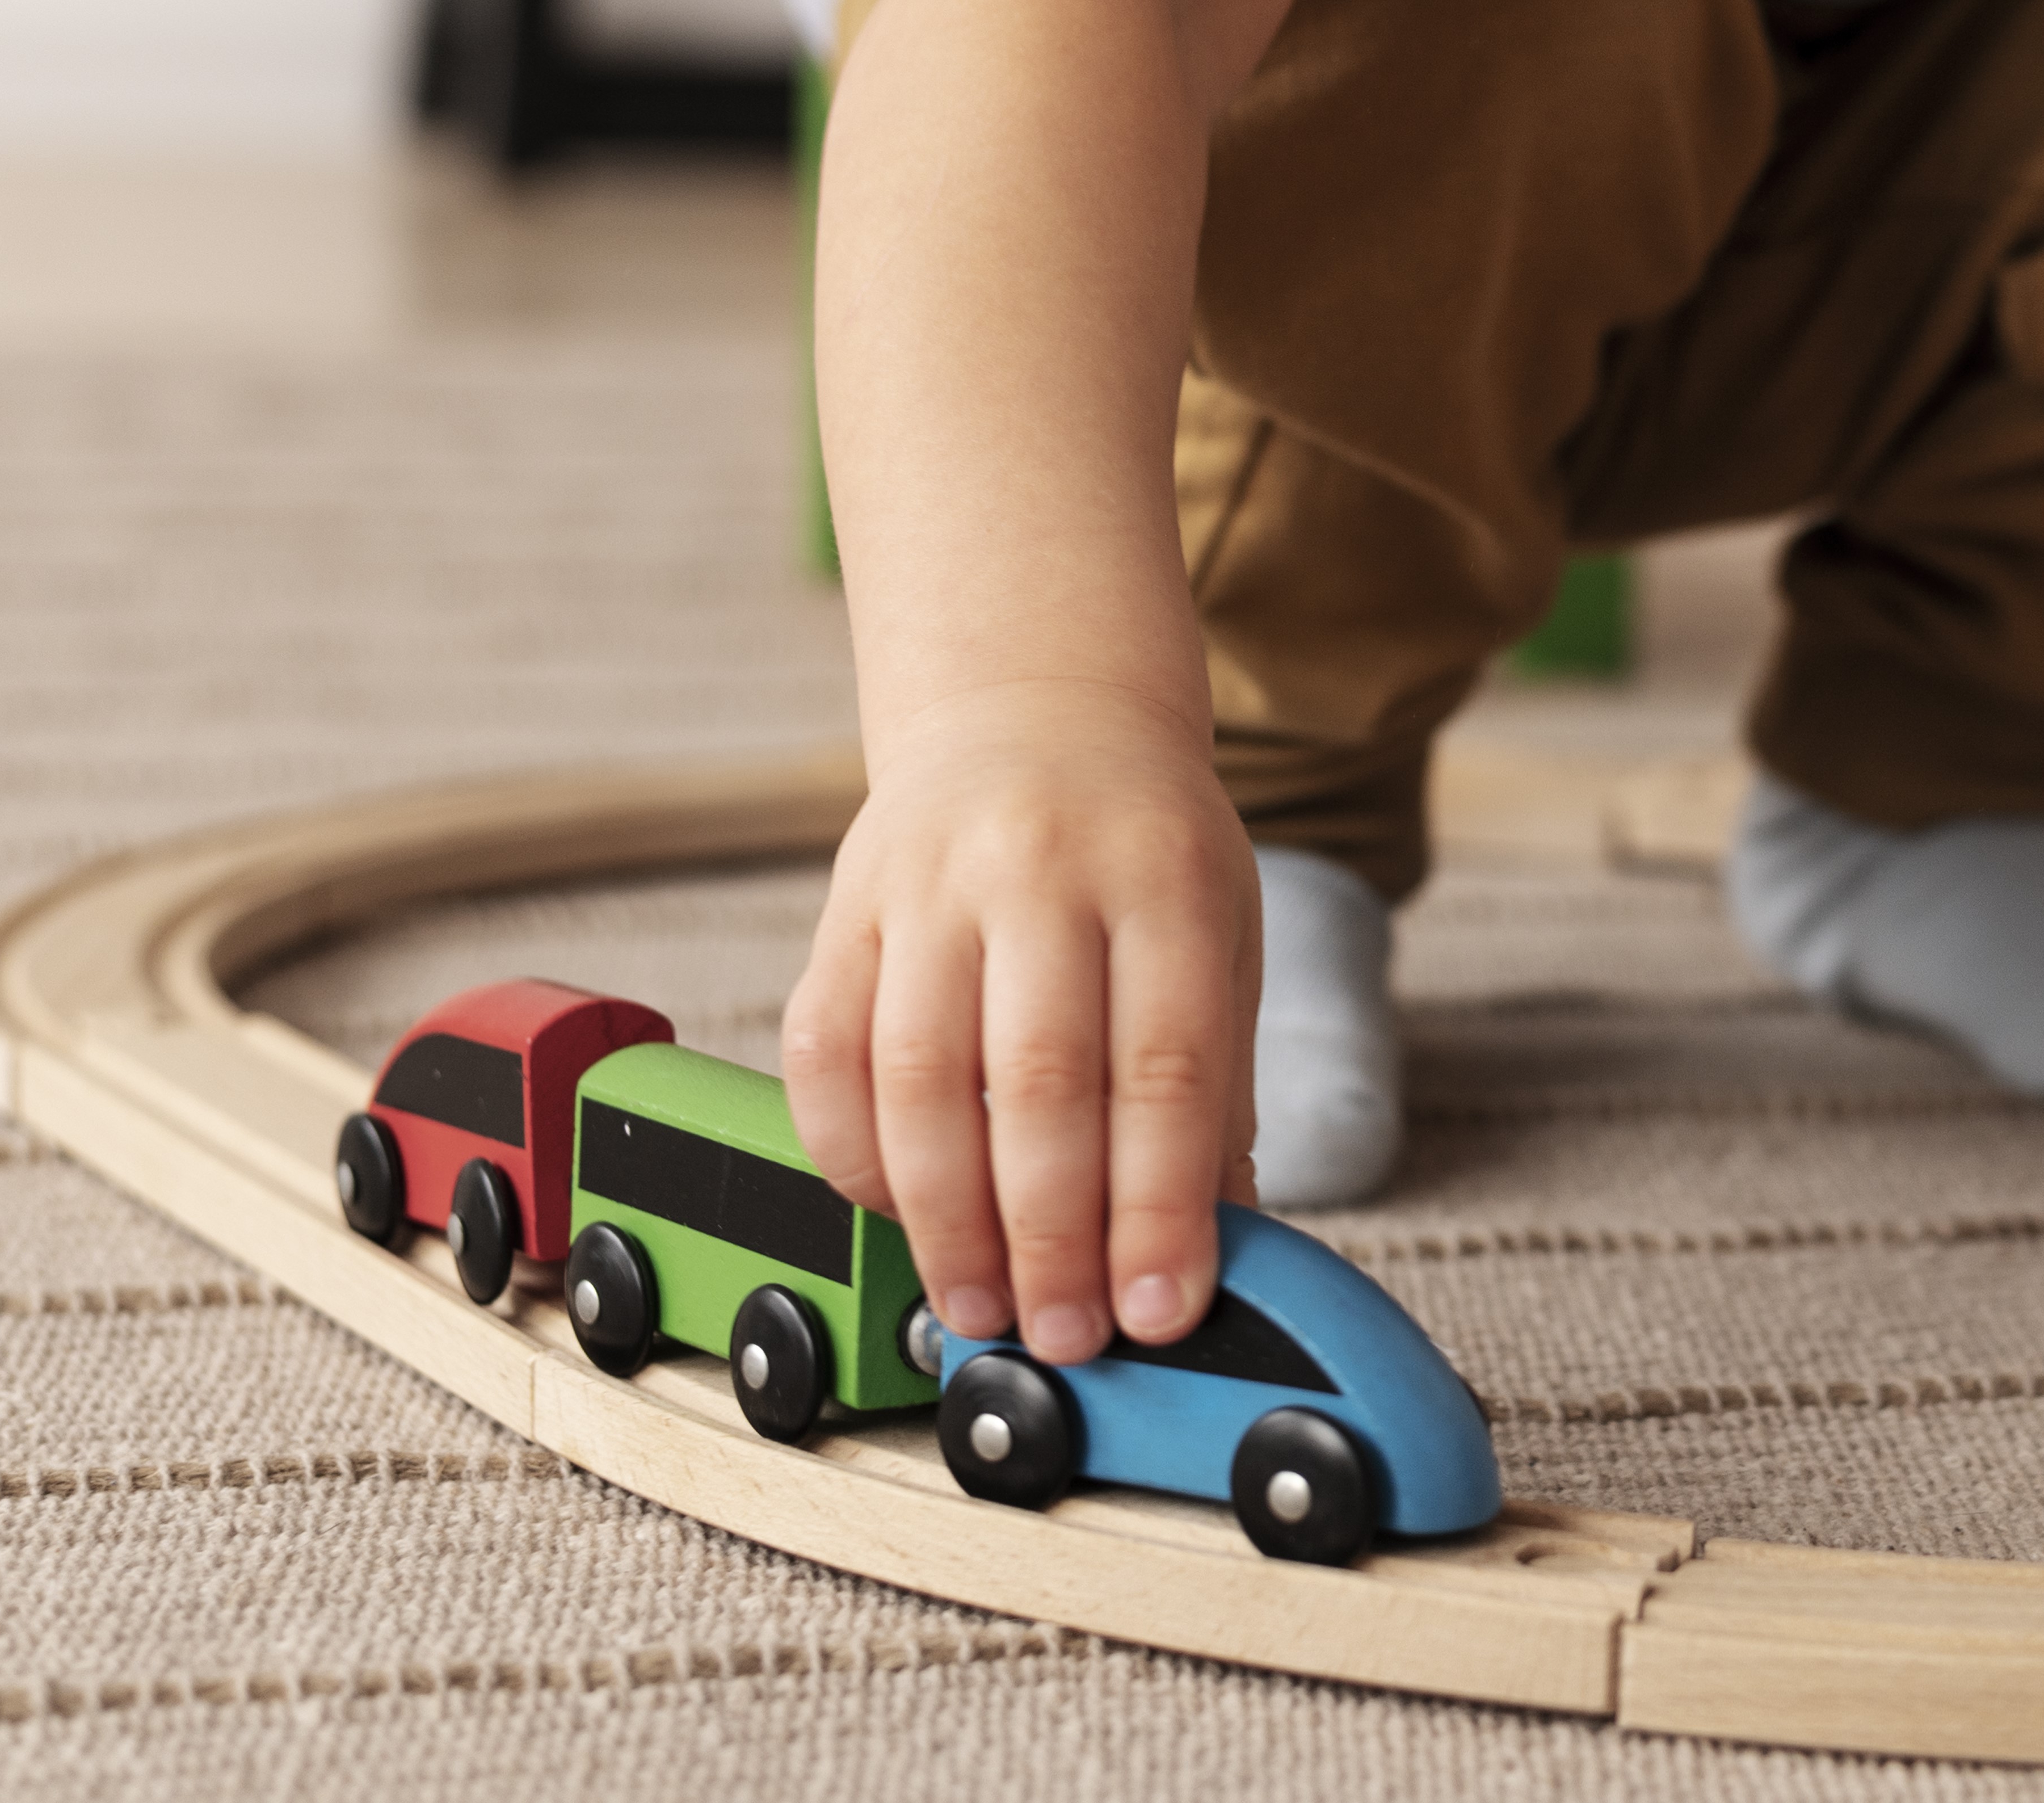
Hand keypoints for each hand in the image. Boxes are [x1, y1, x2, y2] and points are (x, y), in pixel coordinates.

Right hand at [782, 679, 1259, 1363]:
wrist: (1036, 710)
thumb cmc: (1144, 848)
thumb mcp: (1220, 938)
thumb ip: (1215, 1090)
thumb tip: (1215, 1245)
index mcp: (1162, 878)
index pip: (1163, 1065)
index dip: (1159, 1204)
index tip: (1160, 1309)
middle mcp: (1041, 873)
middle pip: (1038, 1081)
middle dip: (1052, 1235)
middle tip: (1063, 1334)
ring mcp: (927, 886)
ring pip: (918, 1078)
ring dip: (947, 1221)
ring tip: (980, 1307)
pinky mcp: (843, 910)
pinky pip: (823, 1054)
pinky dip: (853, 1156)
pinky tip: (898, 1217)